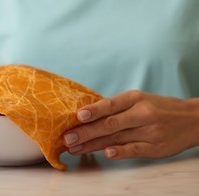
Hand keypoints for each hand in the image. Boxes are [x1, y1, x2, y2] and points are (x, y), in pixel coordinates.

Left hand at [63, 90, 198, 159]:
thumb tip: (86, 116)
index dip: (93, 111)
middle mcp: (142, 114)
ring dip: (93, 145)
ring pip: (117, 138)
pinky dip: (120, 152)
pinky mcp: (155, 148)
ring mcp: (149, 132)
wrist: (192, 119)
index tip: (77, 116)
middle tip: (67, 138)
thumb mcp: (138, 100)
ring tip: (75, 148)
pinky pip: (135, 150)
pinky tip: (106, 154)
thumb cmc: (158, 108)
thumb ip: (115, 107)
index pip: (110, 105)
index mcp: (135, 99)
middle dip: (86, 132)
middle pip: (110, 124)